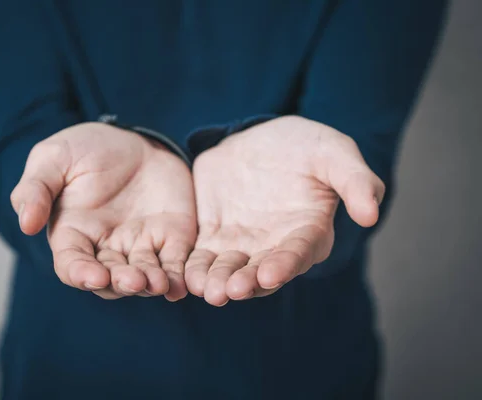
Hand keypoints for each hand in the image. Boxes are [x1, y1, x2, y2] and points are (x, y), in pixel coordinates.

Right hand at [10, 123, 196, 300]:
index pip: (72, 265)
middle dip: (122, 283)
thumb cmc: (86, 148)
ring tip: (160, 283)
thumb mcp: (53, 158)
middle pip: (111, 279)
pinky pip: (174, 262)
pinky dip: (178, 276)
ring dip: (151, 283)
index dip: (81, 274)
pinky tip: (182, 283)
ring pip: (144, 276)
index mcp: (73, 234)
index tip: (93, 276)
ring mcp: (139, 246)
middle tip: (134, 280)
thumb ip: (36, 188)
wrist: (133, 139)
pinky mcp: (170, 238)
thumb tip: (26, 224)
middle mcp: (106, 248)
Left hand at [185, 116, 384, 305]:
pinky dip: (194, 267)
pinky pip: (201, 256)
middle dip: (245, 282)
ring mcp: (242, 244)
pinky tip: (184, 275)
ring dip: (217, 282)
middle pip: (260, 271)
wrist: (262, 137)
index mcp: (308, 232)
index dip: (285, 265)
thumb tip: (371, 214)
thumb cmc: (306, 147)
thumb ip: (355, 181)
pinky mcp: (213, 236)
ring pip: (228, 270)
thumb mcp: (334, 152)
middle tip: (230, 290)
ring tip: (206, 289)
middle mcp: (274, 246)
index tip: (270, 275)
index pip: (298, 253)